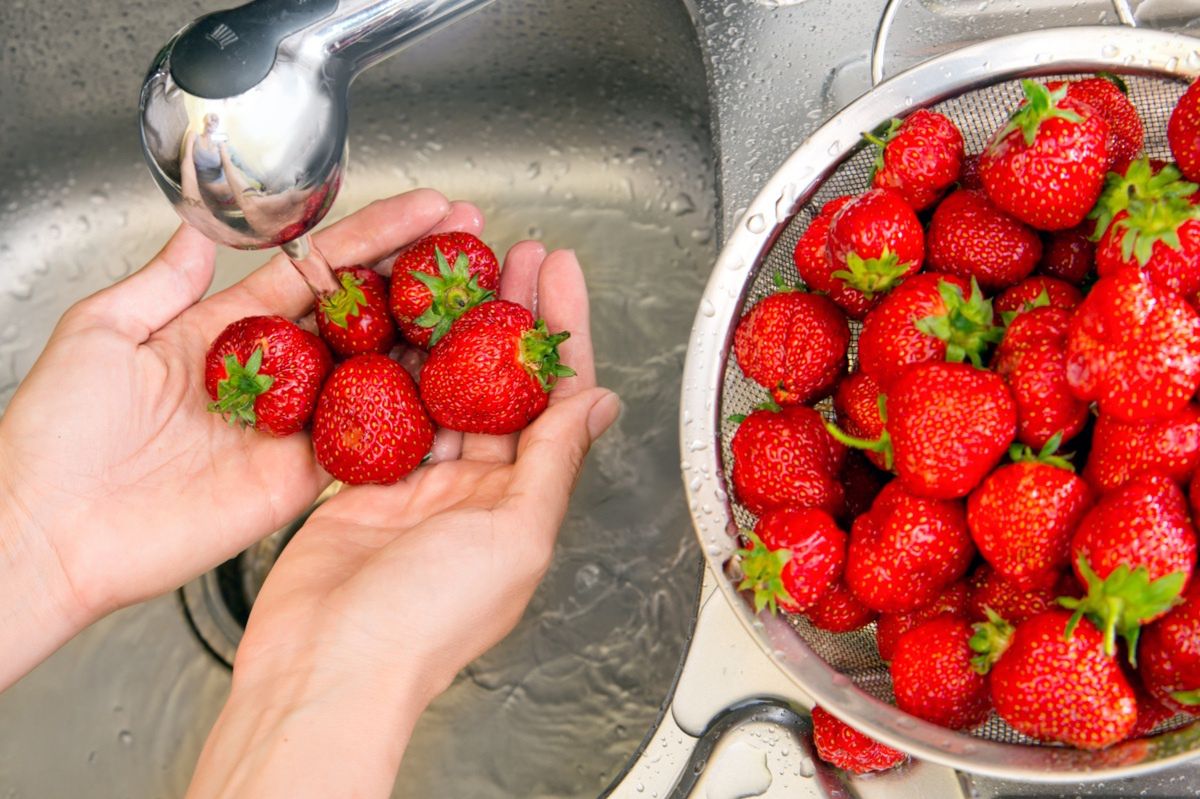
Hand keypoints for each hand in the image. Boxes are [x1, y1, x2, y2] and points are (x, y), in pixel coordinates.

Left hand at [0, 189, 479, 686]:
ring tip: (479, 302)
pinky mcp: (302, 479)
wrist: (51, 533)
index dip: (373, 238)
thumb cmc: (58, 437)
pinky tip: (452, 384)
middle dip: (419, 277)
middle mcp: (274, 375)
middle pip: (362, 315)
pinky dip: (411, 416)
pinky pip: (368, 442)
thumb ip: (160, 284)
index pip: (318, 272)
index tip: (424, 210)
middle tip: (473, 243)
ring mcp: (294, 427)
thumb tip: (198, 231)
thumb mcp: (99, 334)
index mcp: (229, 332)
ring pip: (377, 372)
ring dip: (428, 337)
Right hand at [186, 245, 618, 798]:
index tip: (559, 274)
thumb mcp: (514, 533)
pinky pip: (384, 414)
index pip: (554, 399)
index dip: (560, 332)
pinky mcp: (363, 484)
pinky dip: (390, 370)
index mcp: (523, 502)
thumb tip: (600, 402)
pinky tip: (394, 327)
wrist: (326, 666)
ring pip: (442, 390)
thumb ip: (556, 461)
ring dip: (451, 332)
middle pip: (499, 383)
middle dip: (507, 316)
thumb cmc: (426, 619)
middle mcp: (477, 490)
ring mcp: (418, 484)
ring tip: (454, 273)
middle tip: (511, 253)